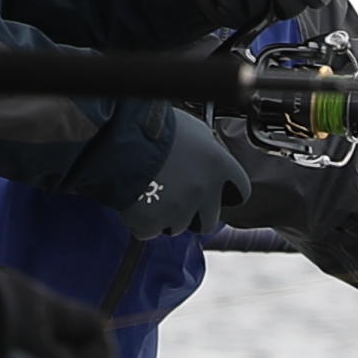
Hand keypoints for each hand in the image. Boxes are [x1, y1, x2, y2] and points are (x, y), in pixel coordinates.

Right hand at [118, 107, 246, 237]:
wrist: (116, 136)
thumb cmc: (153, 126)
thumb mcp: (193, 128)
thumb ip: (209, 147)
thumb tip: (213, 155)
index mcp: (219, 165)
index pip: (241, 191)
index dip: (226, 193)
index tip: (217, 194)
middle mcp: (204, 191)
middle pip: (209, 219)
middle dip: (195, 213)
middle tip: (176, 198)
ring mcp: (178, 210)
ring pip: (179, 227)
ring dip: (167, 216)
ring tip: (150, 192)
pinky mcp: (152, 224)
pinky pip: (150, 231)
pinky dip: (142, 221)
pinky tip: (134, 201)